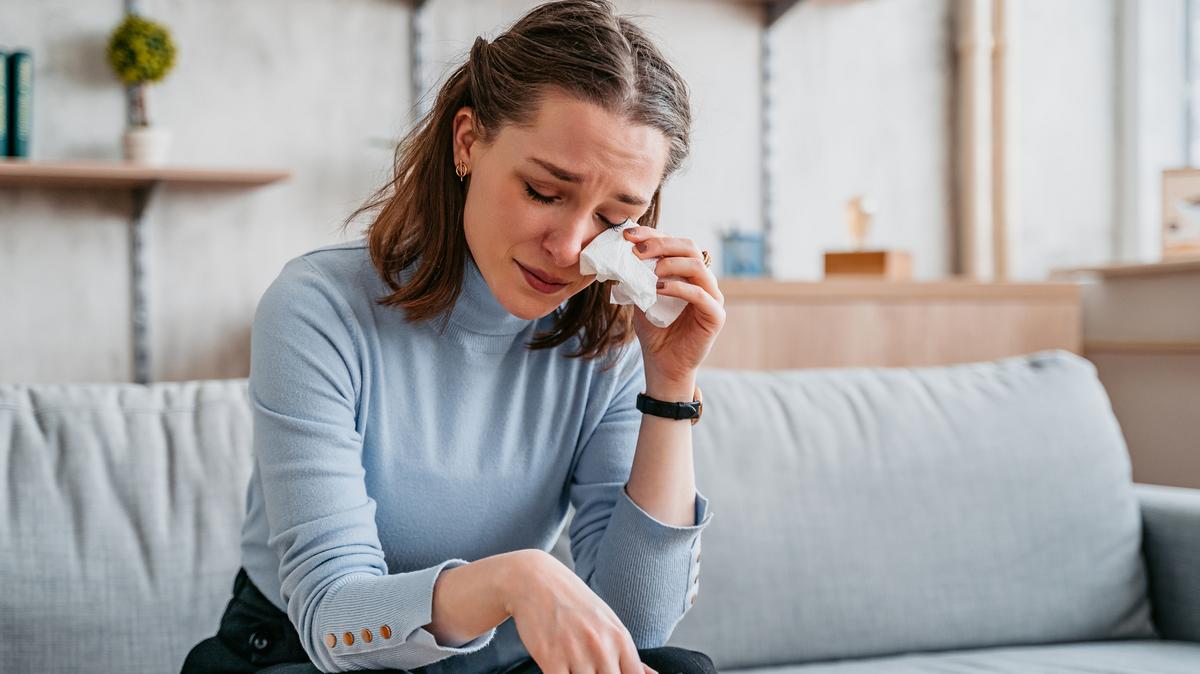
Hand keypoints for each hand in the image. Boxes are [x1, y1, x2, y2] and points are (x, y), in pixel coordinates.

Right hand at [504, 550, 658, 673]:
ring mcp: (576, 653)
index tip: (611, 673)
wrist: (535, 580)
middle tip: (590, 669)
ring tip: (574, 666)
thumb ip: (627, 654)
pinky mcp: (550, 659)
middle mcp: (601, 646)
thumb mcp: (607, 622)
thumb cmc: (574, 603)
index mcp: (620, 638)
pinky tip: (559, 669)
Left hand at [622, 226, 725, 391]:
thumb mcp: (641, 298)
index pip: (674, 243)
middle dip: (661, 244)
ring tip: (650, 272)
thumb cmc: (655, 331)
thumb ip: (638, 277)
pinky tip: (658, 289)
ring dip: (671, 264)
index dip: (652, 235)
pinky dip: (678, 288)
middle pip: (689, 247)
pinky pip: (700, 295)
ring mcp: (712, 297)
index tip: (628, 235)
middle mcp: (703, 280)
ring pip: (697, 266)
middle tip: (637, 250)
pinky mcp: (715, 315)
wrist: (663, 365)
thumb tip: (621, 253)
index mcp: (687, 272)